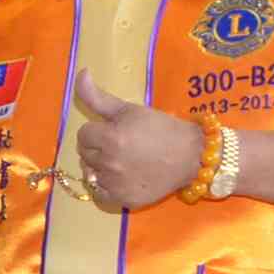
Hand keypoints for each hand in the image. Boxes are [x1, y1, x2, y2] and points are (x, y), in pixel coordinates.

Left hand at [71, 72, 204, 209]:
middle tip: (122, 144)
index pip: (84, 134)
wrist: (192, 156)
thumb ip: (98, 96)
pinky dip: (106, 186)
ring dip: (101, 167)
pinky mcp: (123, 200)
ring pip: (90, 173)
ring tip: (124, 160)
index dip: (98, 130)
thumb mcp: (130, 109)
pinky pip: (99, 194)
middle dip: (98, 147)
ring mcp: (116, 185)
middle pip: (85, 153)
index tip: (115, 130)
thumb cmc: (161, 128)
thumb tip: (80, 73)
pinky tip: (123, 177)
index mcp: (110, 138)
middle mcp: (110, 163)